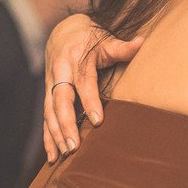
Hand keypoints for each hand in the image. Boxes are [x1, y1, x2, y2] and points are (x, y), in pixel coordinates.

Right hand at [43, 14, 142, 161]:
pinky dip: (48, 137)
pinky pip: (45, 118)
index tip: (97, 120)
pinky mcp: (47, 95)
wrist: (63, 31)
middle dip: (65, 125)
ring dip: (55, 135)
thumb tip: (141, 42)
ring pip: (49, 112)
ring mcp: (50, 85)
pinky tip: (53, 156)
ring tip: (65, 155)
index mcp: (75, 60)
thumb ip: (121, 46)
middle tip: (74, 146)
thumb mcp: (105, 39)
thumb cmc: (90, 37)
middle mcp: (59, 74)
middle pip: (60, 101)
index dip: (89, 101)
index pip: (83, 83)